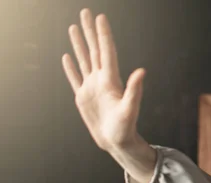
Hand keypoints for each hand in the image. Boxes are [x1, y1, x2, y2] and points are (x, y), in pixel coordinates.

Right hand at [62, 9, 144, 151]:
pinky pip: (75, 78)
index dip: (103, 34)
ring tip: (74, 27)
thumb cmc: (126, 128)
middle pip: (94, 50)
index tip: (100, 17)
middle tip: (85, 12)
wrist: (117, 142)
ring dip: (79, 44)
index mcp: (111, 80)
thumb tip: (142, 71)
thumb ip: (135, 90)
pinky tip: (67, 56)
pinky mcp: (83, 98)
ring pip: (84, 60)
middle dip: (89, 31)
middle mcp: (101, 80)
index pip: (106, 51)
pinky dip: (70, 67)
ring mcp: (91, 88)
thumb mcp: (130, 109)